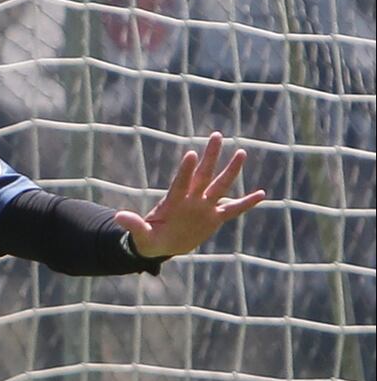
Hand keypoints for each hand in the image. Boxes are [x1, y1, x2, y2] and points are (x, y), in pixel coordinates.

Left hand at [113, 132, 265, 257]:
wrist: (162, 245)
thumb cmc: (148, 238)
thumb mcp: (141, 235)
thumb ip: (133, 225)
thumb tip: (118, 217)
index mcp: (173, 201)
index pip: (181, 183)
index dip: (186, 170)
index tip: (191, 154)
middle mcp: (191, 199)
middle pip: (203, 175)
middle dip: (210, 157)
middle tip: (217, 135)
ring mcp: (204, 207)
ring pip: (220, 185)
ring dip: (231, 171)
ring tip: (241, 153)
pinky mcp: (214, 218)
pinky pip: (233, 210)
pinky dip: (246, 203)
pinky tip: (261, 194)